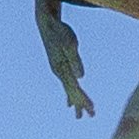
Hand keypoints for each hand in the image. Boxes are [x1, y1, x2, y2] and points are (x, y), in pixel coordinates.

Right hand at [37, 0, 94, 116]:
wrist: (47, 23)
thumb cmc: (60, 31)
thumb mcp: (71, 43)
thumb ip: (76, 60)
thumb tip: (82, 76)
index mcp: (62, 68)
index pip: (75, 89)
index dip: (84, 100)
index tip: (92, 111)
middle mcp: (59, 72)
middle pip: (72, 92)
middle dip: (81, 104)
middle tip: (91, 116)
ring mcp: (58, 70)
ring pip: (69, 90)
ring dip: (76, 102)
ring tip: (81, 115)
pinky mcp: (59, 67)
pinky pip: (66, 84)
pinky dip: (69, 94)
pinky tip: (69, 103)